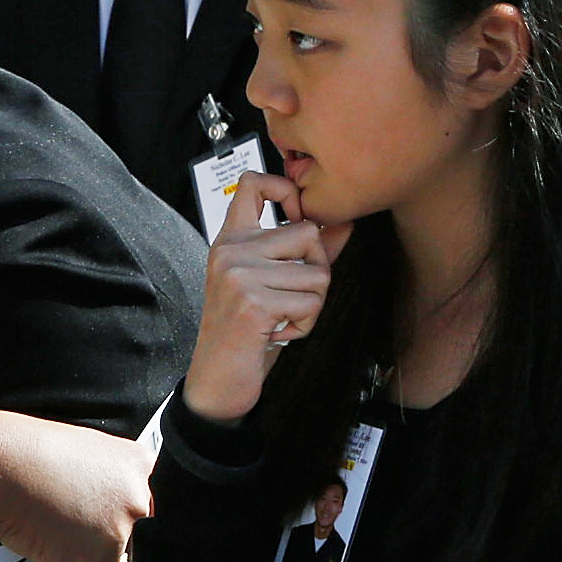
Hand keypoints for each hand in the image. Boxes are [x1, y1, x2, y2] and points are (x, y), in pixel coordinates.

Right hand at [0, 417, 155, 561]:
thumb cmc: (31, 450)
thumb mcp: (90, 449)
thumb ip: (114, 478)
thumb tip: (118, 504)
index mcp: (140, 469)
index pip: (155, 511)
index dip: (136, 525)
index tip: (126, 534)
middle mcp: (134, 503)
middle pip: (136, 545)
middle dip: (111, 552)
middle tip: (88, 550)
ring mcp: (111, 536)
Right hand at [185, 171, 336, 424]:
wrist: (216, 379)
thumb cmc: (244, 331)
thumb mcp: (270, 284)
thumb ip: (305, 252)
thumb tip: (345, 223)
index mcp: (231, 240)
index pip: (253, 183)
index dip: (287, 188)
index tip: (298, 215)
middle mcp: (231, 251)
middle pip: (309, 232)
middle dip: (316, 271)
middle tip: (293, 298)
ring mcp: (239, 275)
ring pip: (318, 272)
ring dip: (312, 305)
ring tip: (282, 319)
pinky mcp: (253, 303)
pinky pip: (310, 303)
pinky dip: (304, 325)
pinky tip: (278, 333)